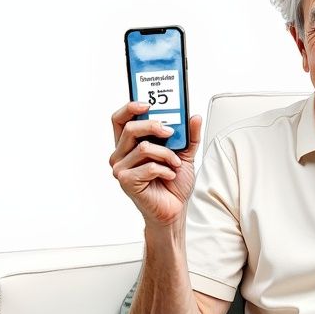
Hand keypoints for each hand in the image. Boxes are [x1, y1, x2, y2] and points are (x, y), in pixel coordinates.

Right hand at [109, 101, 202, 227]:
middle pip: (130, 128)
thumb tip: (194, 117)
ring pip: (143, 147)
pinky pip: (149, 166)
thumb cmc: (173, 183)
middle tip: (170, 132)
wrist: (174, 209)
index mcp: (129, 145)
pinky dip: (165, 169)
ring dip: (166, 154)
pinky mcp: (126, 181)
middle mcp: (121, 155)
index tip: (148, 103)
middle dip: (153, 126)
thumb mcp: (185, 154)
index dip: (130, 107)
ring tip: (175, 163)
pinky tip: (169, 175)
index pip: (120, 119)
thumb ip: (189, 136)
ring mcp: (121, 168)